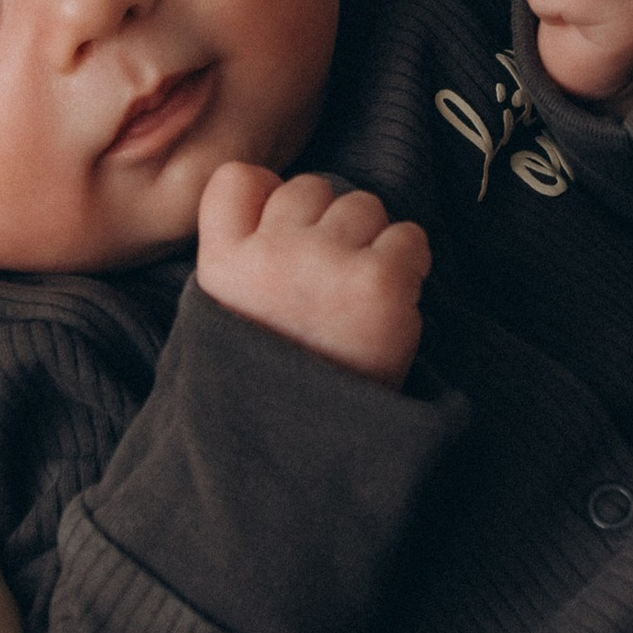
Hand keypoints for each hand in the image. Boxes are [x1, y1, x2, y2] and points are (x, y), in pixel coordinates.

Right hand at [194, 161, 430, 383]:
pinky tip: (391, 303)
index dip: (268, 196)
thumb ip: (241, 259)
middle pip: (310, 188)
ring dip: (371, 241)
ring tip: (359, 297)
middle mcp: (270, 254)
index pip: (238, 179)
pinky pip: (409, 236)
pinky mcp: (380, 282)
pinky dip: (410, 264)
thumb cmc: (275, 384)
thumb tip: (279, 200)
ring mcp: (325, 264)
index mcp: (222, 266)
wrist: (308, 454)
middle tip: (330, 283)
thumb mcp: (225, 321)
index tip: (283, 231)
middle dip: (328, 224)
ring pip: (363, 205)